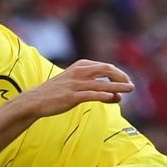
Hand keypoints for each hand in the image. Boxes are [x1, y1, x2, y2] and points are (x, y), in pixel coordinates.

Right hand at [18, 60, 134, 116]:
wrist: (35, 100)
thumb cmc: (56, 93)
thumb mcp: (74, 83)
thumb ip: (94, 87)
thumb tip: (115, 95)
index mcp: (80, 66)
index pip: (105, 66)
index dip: (119, 74)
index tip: (126, 82)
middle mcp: (79, 72)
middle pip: (106, 70)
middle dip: (121, 77)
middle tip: (131, 86)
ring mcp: (75, 84)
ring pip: (101, 84)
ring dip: (118, 87)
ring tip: (130, 89)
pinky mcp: (71, 96)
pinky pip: (90, 95)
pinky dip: (103, 96)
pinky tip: (113, 98)